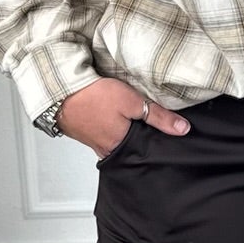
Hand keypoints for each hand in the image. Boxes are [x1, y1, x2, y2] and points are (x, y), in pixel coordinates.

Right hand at [59, 78, 189, 158]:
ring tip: (135, 122)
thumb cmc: (93, 96)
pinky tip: (115, 119)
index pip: (148, 151)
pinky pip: (106, 136)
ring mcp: (95, 144)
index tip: (168, 135)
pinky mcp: (87, 135)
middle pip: (134, 149)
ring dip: (127, 133)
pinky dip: (113, 129)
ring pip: (120, 143)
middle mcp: (108, 151)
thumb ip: (159, 117)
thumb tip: (183, 129)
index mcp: (122, 147)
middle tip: (152, 128)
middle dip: (143, 140)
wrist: (60, 91)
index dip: (159, 142)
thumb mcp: (132, 102)